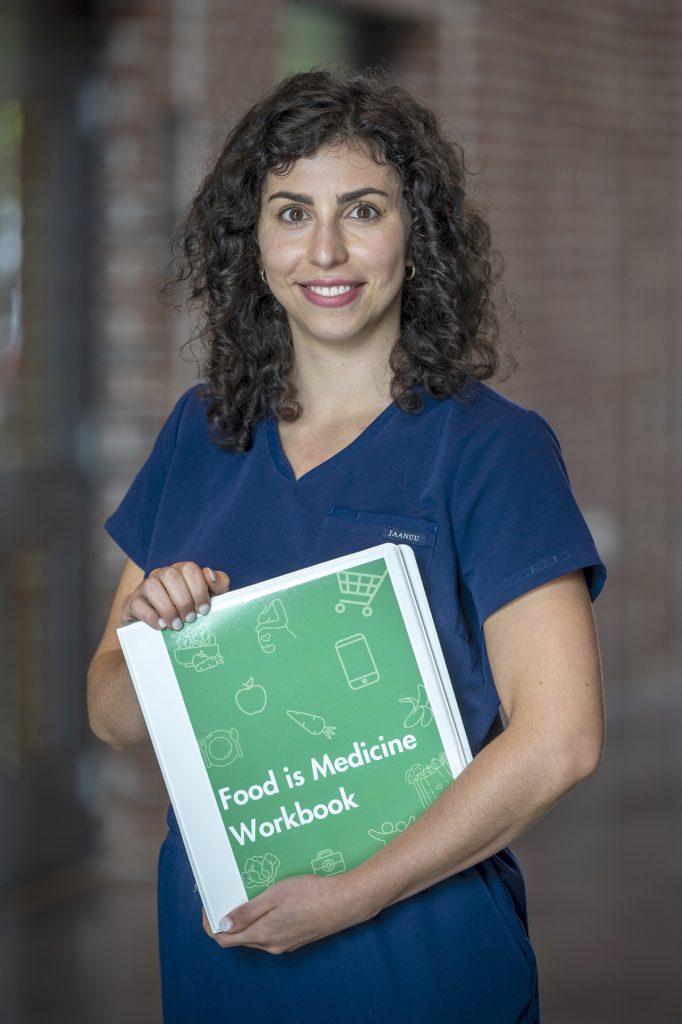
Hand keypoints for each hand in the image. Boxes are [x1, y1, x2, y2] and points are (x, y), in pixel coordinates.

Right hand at [121, 561, 229, 629]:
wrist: (162, 636)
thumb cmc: (189, 614)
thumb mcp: (208, 600)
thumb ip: (218, 585)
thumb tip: (209, 575)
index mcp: (180, 571)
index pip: (189, 568)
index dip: (198, 589)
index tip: (204, 610)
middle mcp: (161, 575)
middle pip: (171, 575)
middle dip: (184, 599)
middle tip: (190, 619)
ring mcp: (144, 588)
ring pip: (151, 585)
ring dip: (167, 607)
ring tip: (176, 625)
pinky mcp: (131, 603)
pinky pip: (136, 603)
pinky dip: (150, 615)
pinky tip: (161, 626)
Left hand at [202, 872, 375, 954]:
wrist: (344, 903)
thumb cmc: (311, 894)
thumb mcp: (275, 896)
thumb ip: (248, 912)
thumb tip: (222, 925)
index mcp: (263, 935)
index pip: (225, 939)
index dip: (212, 924)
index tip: (209, 906)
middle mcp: (271, 944)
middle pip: (239, 937)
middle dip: (228, 920)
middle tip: (227, 895)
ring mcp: (284, 943)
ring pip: (254, 935)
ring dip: (246, 919)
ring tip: (247, 894)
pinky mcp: (295, 938)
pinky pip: (270, 933)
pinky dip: (262, 920)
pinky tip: (269, 902)